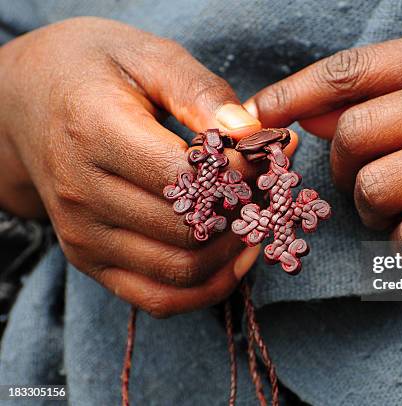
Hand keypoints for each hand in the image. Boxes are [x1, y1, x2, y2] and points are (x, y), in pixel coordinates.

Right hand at [0, 17, 295, 316]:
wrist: (28, 103)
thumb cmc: (95, 72)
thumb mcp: (149, 57)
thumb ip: (201, 93)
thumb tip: (250, 133)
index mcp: (95, 132)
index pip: (185, 178)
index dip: (238, 176)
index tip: (264, 160)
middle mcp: (83, 193)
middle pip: (188, 230)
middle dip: (244, 215)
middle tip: (269, 191)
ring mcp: (84, 235)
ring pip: (181, 270)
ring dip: (234, 252)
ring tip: (258, 220)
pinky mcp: (91, 261)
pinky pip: (159, 298)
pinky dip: (207, 287)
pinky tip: (235, 257)